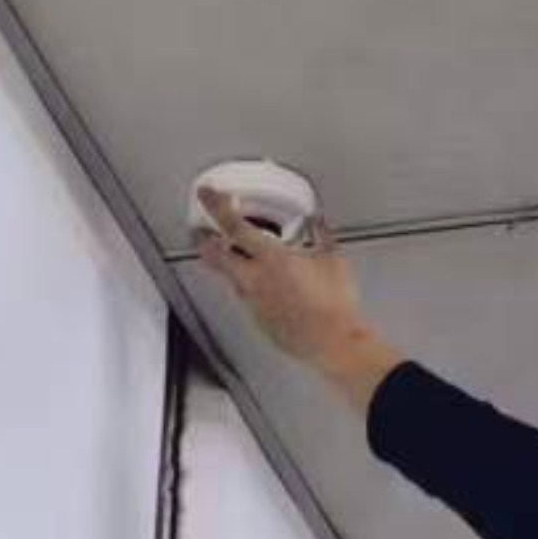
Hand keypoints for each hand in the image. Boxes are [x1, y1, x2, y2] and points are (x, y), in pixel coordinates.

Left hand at [199, 184, 406, 412]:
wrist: (335, 345)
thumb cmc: (336, 308)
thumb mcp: (334, 261)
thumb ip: (322, 236)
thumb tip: (318, 224)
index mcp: (272, 259)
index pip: (233, 225)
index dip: (216, 206)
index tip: (208, 194)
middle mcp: (255, 280)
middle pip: (213, 255)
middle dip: (203, 239)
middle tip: (201, 229)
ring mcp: (253, 302)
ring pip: (229, 277)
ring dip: (228, 263)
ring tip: (236, 255)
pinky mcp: (258, 320)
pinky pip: (246, 297)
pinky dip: (248, 286)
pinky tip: (265, 285)